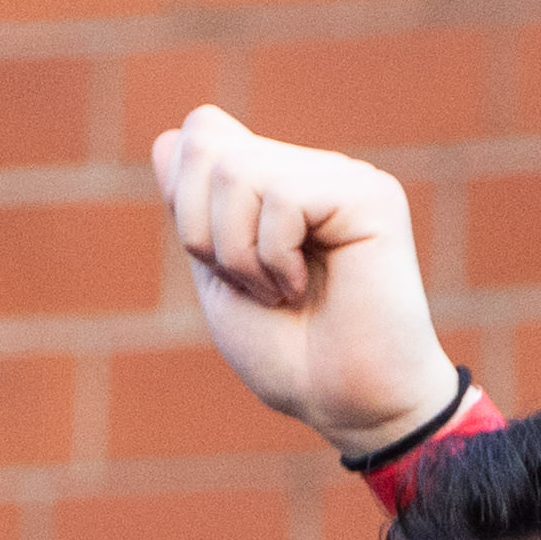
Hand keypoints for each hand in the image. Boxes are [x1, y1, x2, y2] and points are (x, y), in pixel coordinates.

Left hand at [151, 107, 460, 448]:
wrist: (346, 406)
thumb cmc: (288, 355)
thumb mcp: (217, 275)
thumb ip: (193, 208)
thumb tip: (169, 136)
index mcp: (278, 183)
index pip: (200, 133)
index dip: (185, 199)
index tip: (220, 263)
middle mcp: (312, 169)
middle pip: (206, 147)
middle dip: (204, 233)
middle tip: (252, 286)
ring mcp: (344, 178)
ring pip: (236, 171)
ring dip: (238, 254)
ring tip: (279, 293)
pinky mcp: (371, 196)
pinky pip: (283, 198)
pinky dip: (273, 257)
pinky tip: (302, 287)